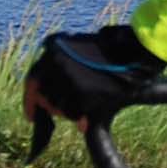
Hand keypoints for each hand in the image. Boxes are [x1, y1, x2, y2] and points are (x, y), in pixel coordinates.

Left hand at [23, 25, 164, 123]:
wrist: (136, 52)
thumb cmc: (111, 52)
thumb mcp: (80, 50)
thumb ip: (60, 69)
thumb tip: (45, 97)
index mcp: (54, 48)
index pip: (32, 80)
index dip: (30, 101)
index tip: (31, 116)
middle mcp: (58, 62)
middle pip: (44, 97)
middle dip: (51, 108)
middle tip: (60, 113)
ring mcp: (70, 78)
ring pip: (57, 107)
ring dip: (67, 112)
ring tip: (81, 107)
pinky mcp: (84, 93)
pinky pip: (74, 113)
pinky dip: (79, 118)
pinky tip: (86, 118)